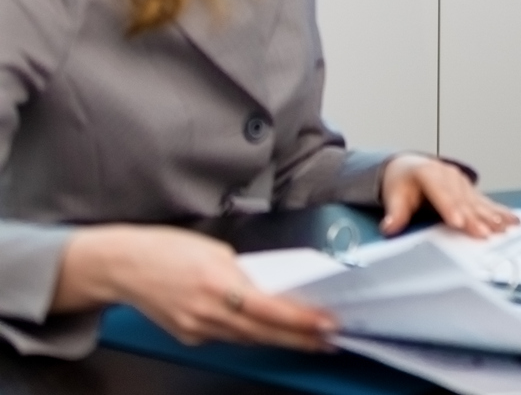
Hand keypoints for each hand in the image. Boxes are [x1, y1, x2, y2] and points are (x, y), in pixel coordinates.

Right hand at [53, 225, 334, 349]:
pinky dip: (252, 334)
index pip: (270, 309)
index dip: (301, 321)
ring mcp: (196, 328)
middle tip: (331, 338)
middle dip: (300, 337)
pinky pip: (228, 337)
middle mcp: (207, 312)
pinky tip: (271, 333)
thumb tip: (273, 287)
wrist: (123, 265)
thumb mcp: (217, 251)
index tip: (327, 323)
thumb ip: (246, 273)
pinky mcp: (188, 335)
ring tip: (311, 339)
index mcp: (218, 284)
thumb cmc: (169, 248)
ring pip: (248, 338)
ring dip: (280, 339)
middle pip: (263, 332)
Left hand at [380, 154, 517, 237]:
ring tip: (504, 228)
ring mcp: (462, 183)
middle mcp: (450, 176)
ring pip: (477, 201)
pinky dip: (499, 212)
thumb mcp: (394, 195)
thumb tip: (390, 227)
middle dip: (474, 217)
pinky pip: (486, 203)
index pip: (441, 192)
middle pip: (463, 200)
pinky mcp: (470, 191)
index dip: (450, 208)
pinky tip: (513, 220)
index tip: (459, 223)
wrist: (409, 167)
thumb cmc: (402, 183)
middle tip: (484, 233)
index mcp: (429, 173)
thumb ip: (394, 213)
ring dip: (491, 216)